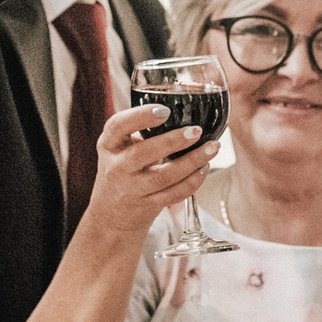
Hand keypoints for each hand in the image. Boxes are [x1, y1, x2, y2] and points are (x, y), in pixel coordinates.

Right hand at [81, 104, 216, 238]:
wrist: (113, 212)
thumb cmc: (124, 168)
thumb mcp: (122, 146)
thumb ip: (143, 131)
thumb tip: (186, 110)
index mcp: (109, 144)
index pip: (118, 126)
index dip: (141, 117)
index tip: (165, 111)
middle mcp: (116, 166)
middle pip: (143, 153)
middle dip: (173, 140)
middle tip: (196, 130)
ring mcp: (131, 188)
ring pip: (163, 176)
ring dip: (191, 161)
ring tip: (212, 148)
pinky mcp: (146, 205)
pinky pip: (173, 194)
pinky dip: (192, 181)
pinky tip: (204, 168)